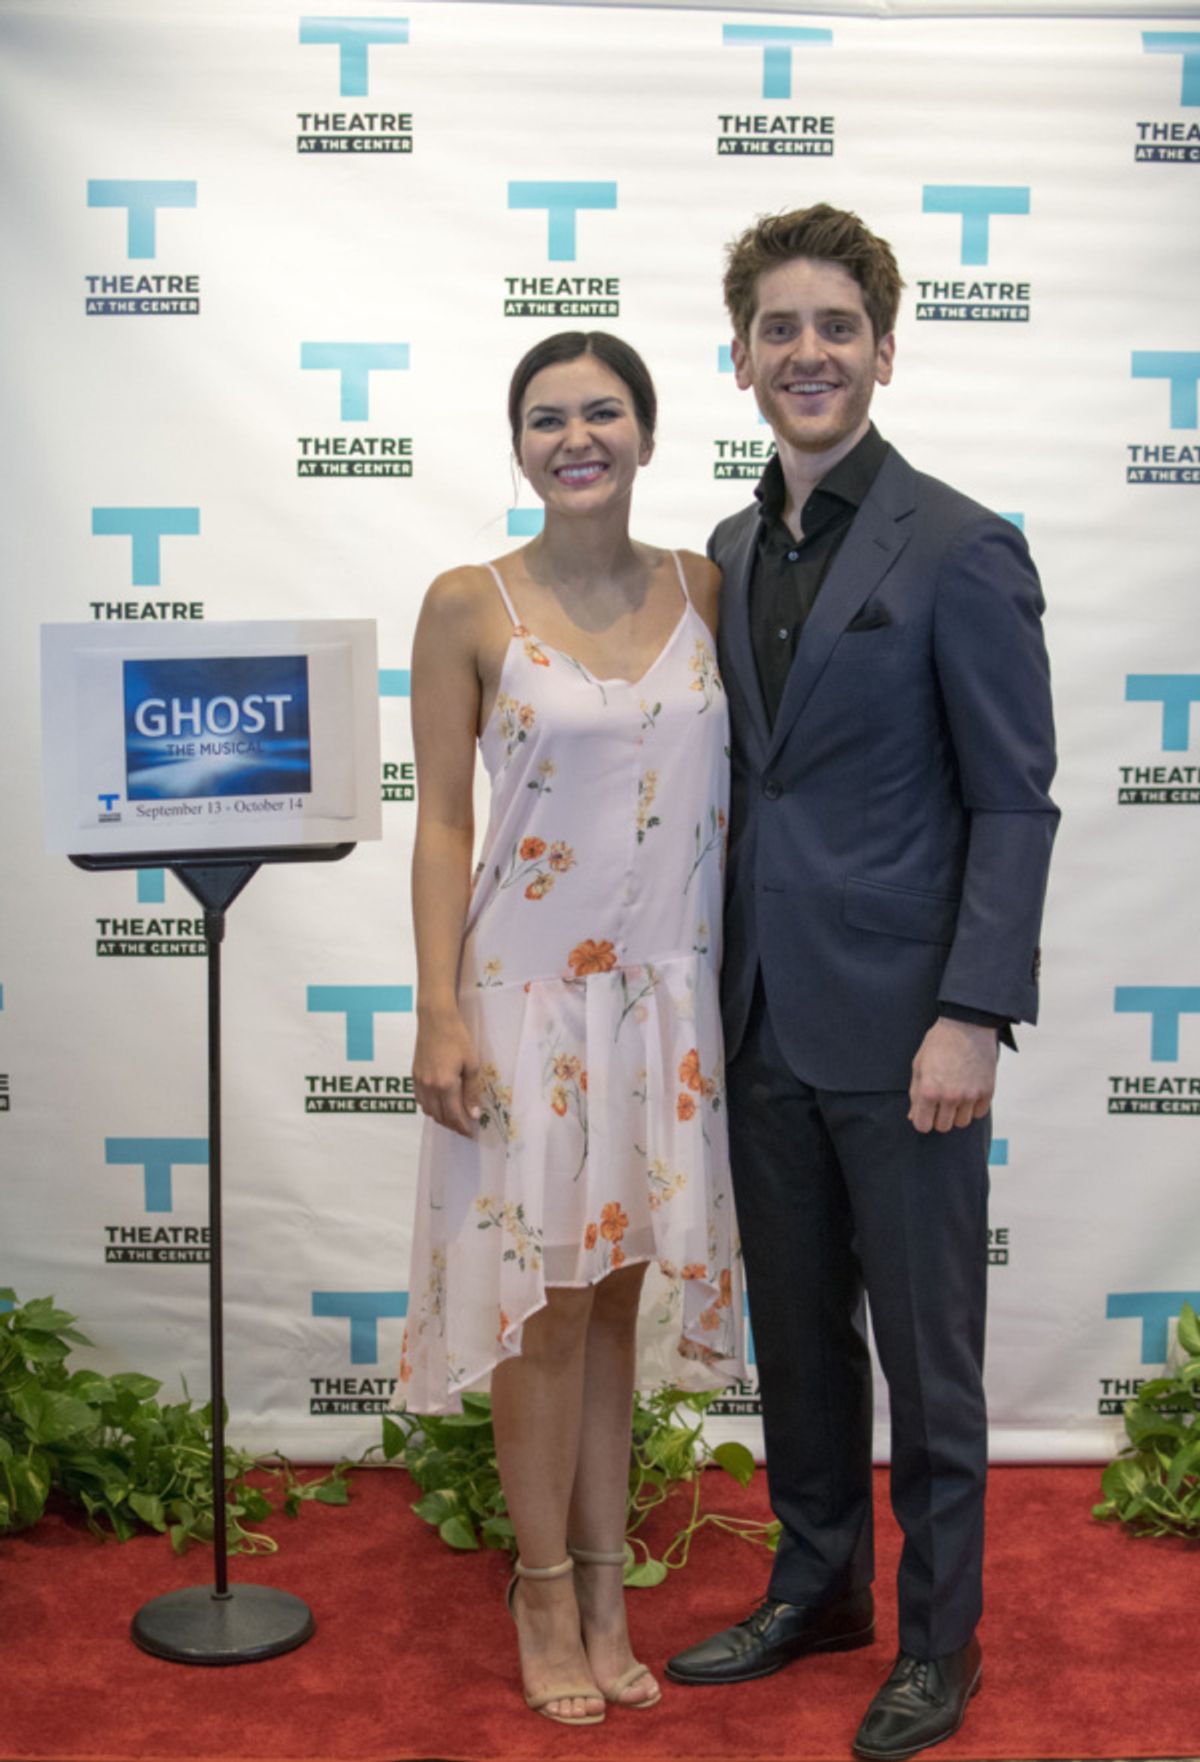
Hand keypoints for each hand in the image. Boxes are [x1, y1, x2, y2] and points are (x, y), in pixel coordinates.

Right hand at [413, 1010, 481, 1137]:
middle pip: (440, 1116)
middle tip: (465, 1128)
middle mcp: (429, 1087)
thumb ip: (472, 1091)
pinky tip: (440, 1104)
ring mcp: (419, 1082)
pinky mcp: (414, 1075)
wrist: (435, 1019)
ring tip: (454, 1118)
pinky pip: (420, 1100)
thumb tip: (473, 1113)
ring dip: (441, 1118)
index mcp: (445, 1084)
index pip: (454, 1115)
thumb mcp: (472, 1064)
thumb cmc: (457, 1038)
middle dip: (453, 1125)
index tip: (471, 1133)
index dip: (463, 1127)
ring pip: (428, 1110)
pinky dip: (430, 1107)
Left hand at [908, 1017, 996, 1134]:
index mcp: (929, 1091)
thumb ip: (915, 1094)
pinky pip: (978, 1113)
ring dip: (957, 1114)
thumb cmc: (939, 1043)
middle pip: (943, 1127)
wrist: (967, 1024)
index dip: (922, 1120)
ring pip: (962, 1123)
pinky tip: (969, 1092)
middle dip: (939, 1117)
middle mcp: (950, 1097)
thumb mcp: (919, 1065)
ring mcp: (970, 1095)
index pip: (923, 1126)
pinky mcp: (987, 1091)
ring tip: (955, 1096)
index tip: (925, 1113)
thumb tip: (913, 1117)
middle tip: (940, 1102)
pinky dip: (973, 1107)